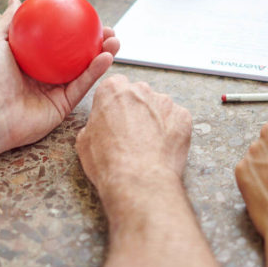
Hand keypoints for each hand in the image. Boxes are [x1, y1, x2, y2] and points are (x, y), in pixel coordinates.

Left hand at [0, 0, 118, 149]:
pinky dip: (96, 71)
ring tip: (115, 40)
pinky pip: (83, 85)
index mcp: (34, 60)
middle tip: (108, 29)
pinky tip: (107, 57)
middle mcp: (48, 75)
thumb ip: (8, 21)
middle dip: (95, 41)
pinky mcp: (64, 105)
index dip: (74, 29)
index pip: (58, 42)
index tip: (86, 16)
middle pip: (77, 54)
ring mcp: (57, 90)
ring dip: (103, 54)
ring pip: (85, 69)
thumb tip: (15, 0)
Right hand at [76, 76, 191, 205]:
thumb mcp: (84, 141)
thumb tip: (99, 126)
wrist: (139, 181)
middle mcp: (140, 90)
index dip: (115, 103)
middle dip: (136, 110)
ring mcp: (164, 102)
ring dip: (155, 120)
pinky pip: (176, 119)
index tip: (116, 116)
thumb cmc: (110, 163)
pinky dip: (171, 131)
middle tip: (132, 134)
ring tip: (148, 144)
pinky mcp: (182, 116)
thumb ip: (94, 123)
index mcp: (113, 90)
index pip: (115, 85)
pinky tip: (162, 148)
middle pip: (139, 94)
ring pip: (159, 106)